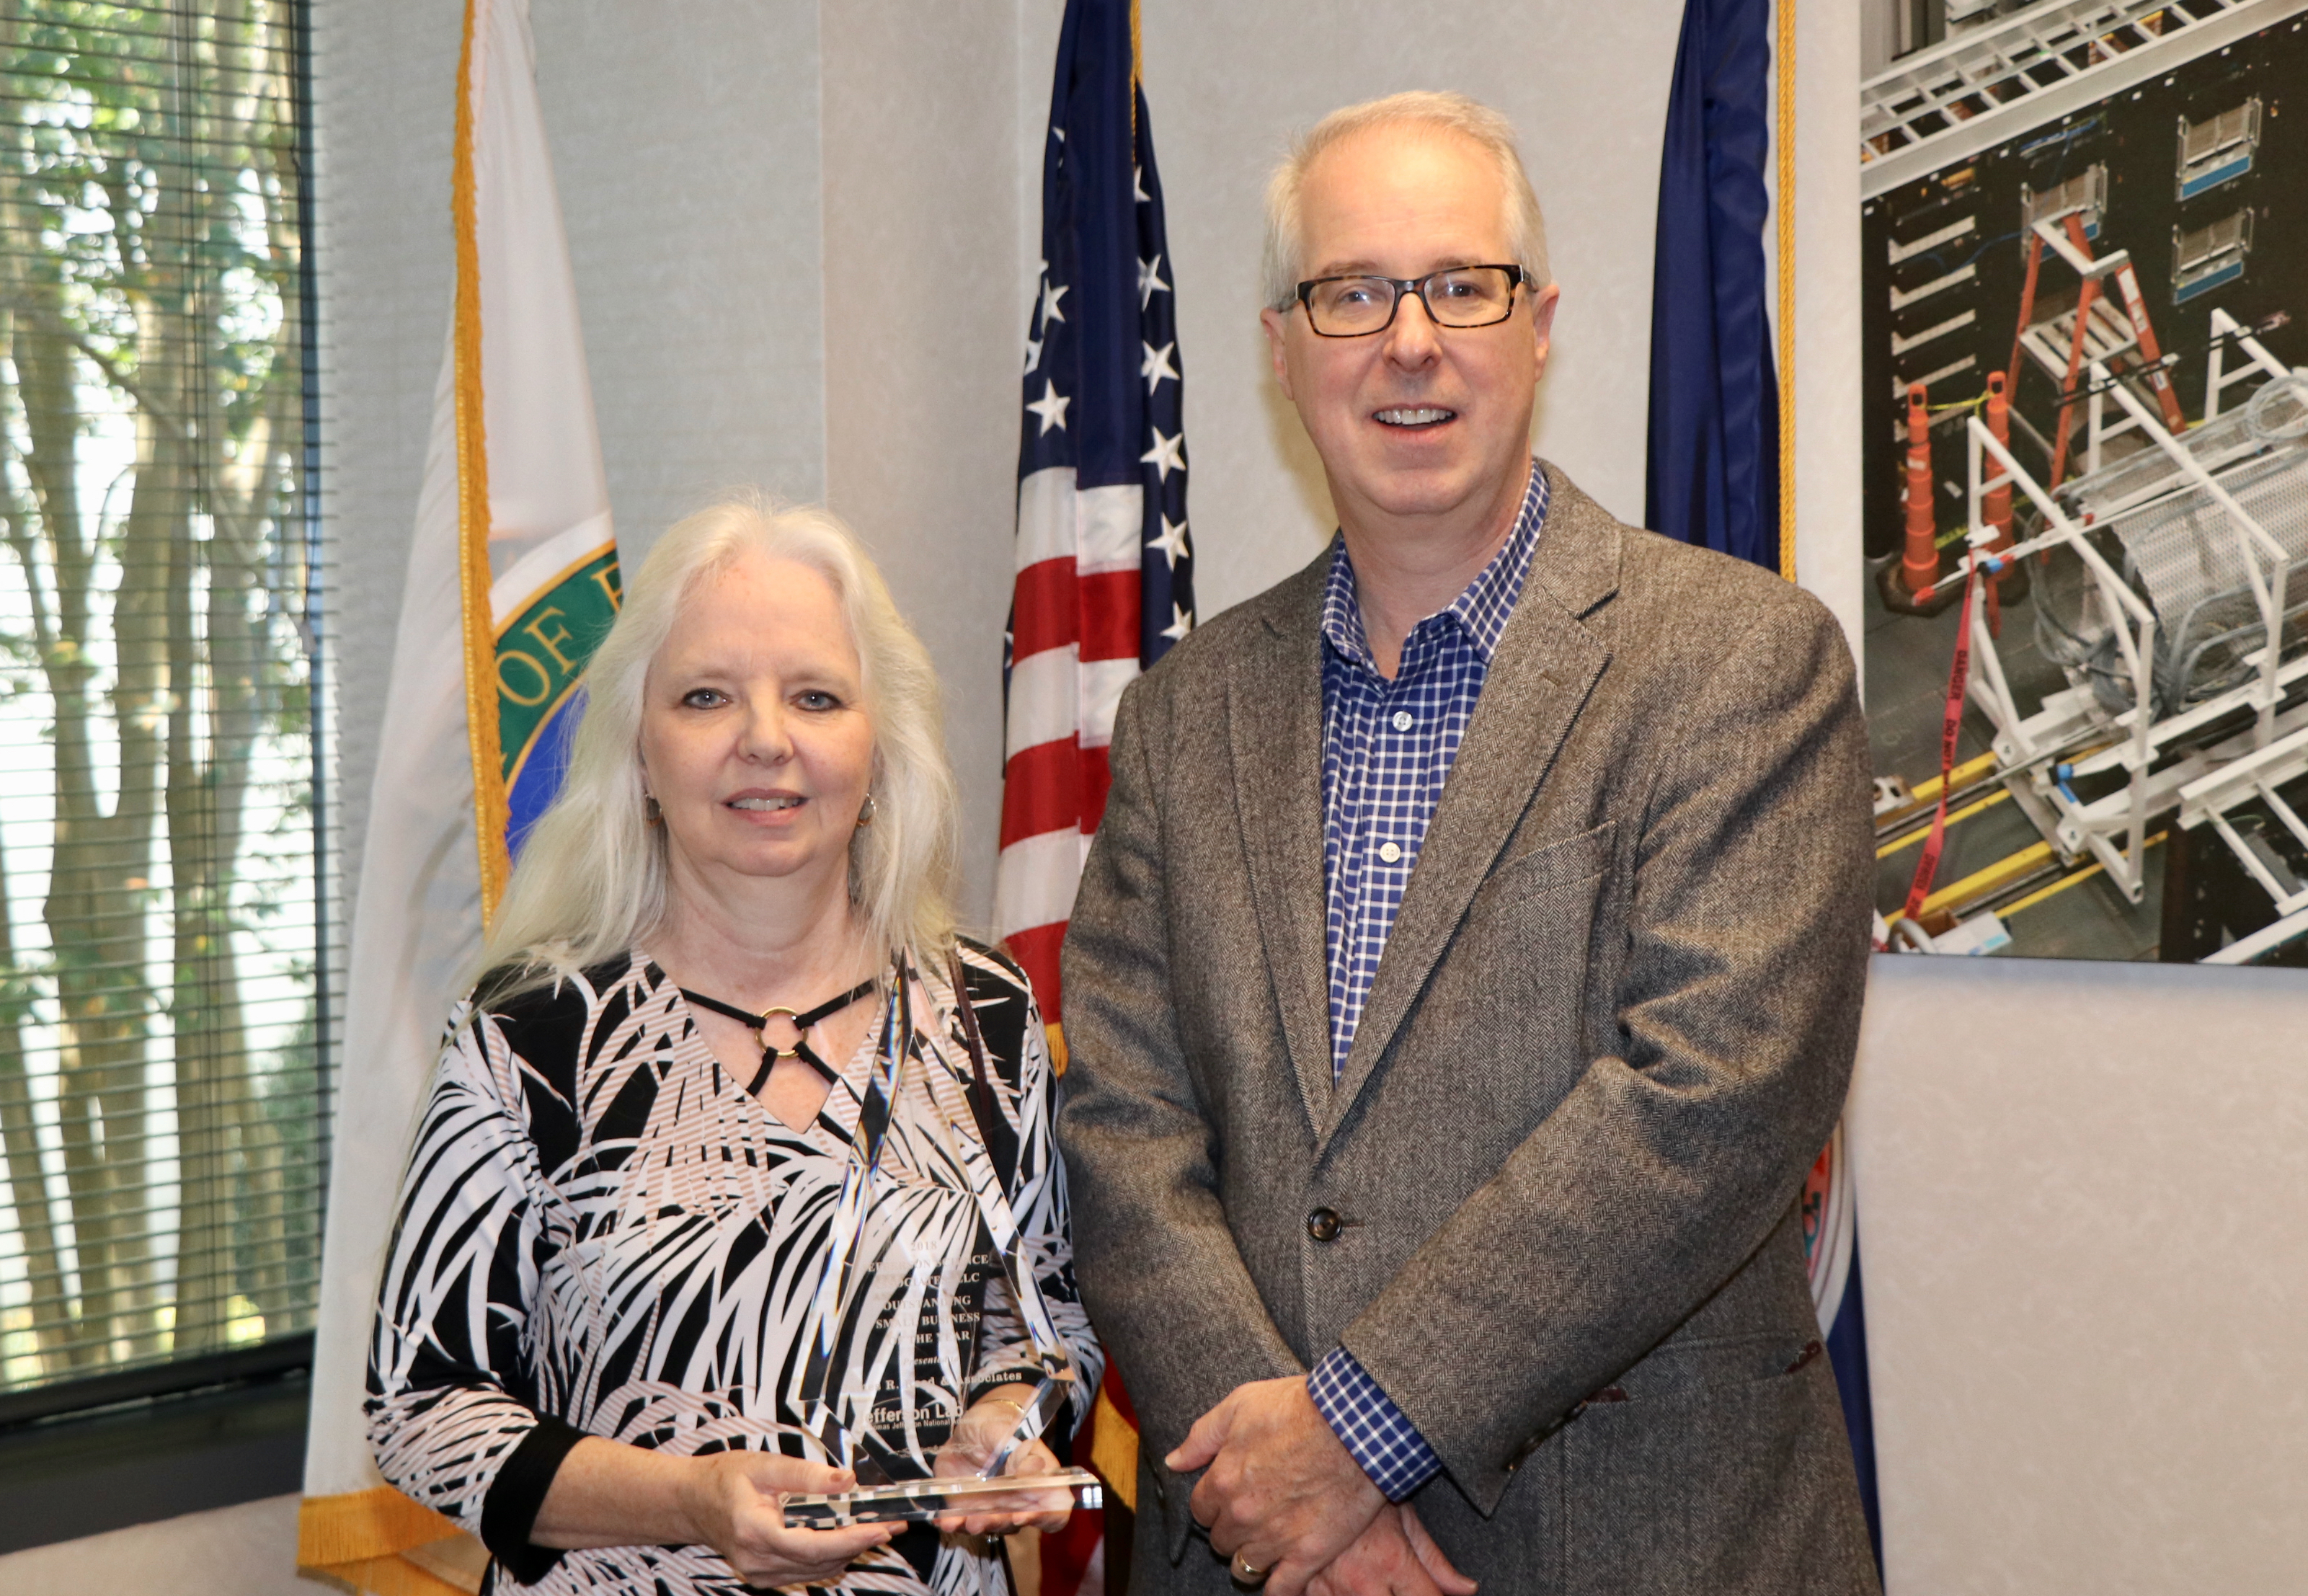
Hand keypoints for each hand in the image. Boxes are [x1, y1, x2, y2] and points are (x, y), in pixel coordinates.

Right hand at [676, 1451, 890, 1586]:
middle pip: (821, 1561)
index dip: (851, 1539)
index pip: (813, 1545)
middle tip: (893, 1524)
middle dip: (860, 1543)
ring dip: (850, 1551)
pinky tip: (849, 1538)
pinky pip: (806, 1571)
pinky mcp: (765, 1576)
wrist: (692, 1502)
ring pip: (817, 1570)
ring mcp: (760, 1574)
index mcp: (755, 1531)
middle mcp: (757, 1561)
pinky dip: (831, 1557)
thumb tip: (848, 1480)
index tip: (881, 1527)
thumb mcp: (765, 1465)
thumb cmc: (724, 1479)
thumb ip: (807, 1474)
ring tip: (878, 1528)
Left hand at [931, 1386, 1074, 1536]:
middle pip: (1016, 1523)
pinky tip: (943, 1520)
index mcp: (1039, 1481)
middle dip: (997, 1523)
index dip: (1043, 1518)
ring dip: (974, 1526)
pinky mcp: (969, 1509)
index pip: (1055, 1511)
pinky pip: (963, 1523)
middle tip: (980, 1520)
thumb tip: (1034, 1469)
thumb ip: (1019, 1450)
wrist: (969, 1427)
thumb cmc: (996, 1424)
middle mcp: (1020, 1500)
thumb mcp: (1005, 1430)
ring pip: (990, 1526)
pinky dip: (952, 1523)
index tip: (1022, 1516)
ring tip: (959, 1521)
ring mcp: (994, 1507)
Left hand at [1165, 1376, 1384, 1595]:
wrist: (1356, 1425)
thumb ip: (1202, 1437)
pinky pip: (1281, 1589)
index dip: (1214, 1503)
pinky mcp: (1308, 1554)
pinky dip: (1276, 1589)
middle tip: (1251, 1515)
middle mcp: (1243, 1516)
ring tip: (1263, 1545)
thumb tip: (1174, 1461)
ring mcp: (1275, 1539)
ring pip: (1244, 1568)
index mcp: (1223, 1481)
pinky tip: (1279, 1580)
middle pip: (1221, 1540)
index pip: (1200, 1510)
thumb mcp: (1241, 1405)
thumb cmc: (1299, 1408)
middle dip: (1231, 1528)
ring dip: (1249, 1558)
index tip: (1228, 1495)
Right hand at [1307, 1504, 1475, 1595]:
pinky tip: (1346, 1587)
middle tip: (1399, 1585)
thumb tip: (1468, 1590)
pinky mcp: (1306, 1589)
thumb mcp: (1406, 1520)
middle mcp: (1362, 1581)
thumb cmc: (1363, 1491)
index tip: (1428, 1591)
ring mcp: (1331, 1588)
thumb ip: (1436, 1561)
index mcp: (1393, 1561)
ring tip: (1373, 1582)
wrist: (1316, 1468)